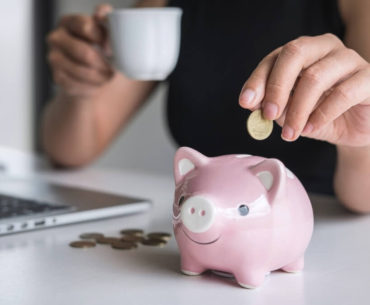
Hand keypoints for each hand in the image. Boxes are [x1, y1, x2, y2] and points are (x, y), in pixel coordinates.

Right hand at [47, 4, 113, 97]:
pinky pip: (77, 85)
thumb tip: (102, 14)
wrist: (89, 74)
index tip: (112, 49)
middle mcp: (56, 37)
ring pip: (82, 71)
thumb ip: (106, 19)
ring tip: (109, 77)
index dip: (104, 39)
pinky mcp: (57, 77)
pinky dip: (92, 87)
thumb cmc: (99, 49)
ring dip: (100, 77)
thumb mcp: (105, 32)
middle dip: (104, 63)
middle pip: (84, 53)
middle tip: (113, 68)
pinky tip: (98, 84)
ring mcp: (53, 58)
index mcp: (69, 22)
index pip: (86, 26)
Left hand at [239, 33, 369, 147]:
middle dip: (276, 87)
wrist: (357, 128)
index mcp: (303, 52)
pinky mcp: (369, 78)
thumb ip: (274, 105)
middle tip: (268, 115)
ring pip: (315, 76)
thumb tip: (252, 103)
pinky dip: (321, 115)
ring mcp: (349, 60)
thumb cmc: (321, 116)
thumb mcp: (292, 113)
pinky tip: (310, 129)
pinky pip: (343, 93)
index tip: (245, 102)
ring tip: (290, 133)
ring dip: (297, 110)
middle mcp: (325, 48)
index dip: (258, 79)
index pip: (275, 58)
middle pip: (294, 53)